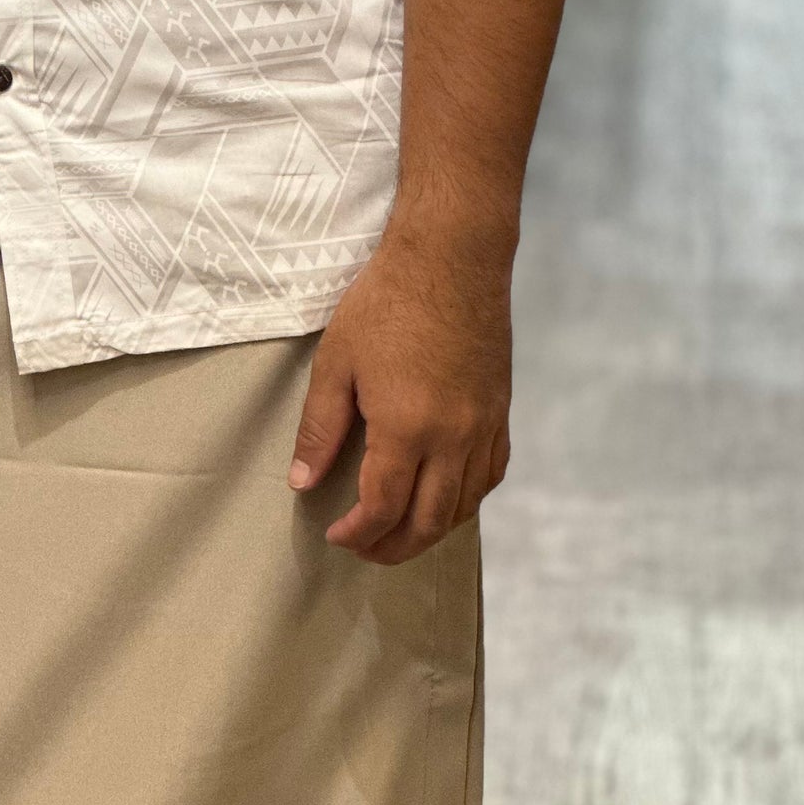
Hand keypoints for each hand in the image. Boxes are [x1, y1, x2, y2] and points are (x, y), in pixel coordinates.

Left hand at [288, 215, 513, 565]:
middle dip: (393, 547)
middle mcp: (453, 438)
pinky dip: (467, 499)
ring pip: (464, 507)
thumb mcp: (337, 361)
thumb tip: (302, 482)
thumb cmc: (387, 300)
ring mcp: (483, 427)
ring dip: (430, 530)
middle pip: (428, 522)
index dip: (358, 534)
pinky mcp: (500, 411)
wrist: (452, 256)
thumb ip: (319, 428)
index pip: (383, 508)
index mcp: (407, 428)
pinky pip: (490, 475)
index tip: (336, 535)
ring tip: (398, 530)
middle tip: (364, 548)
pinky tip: (445, 494)